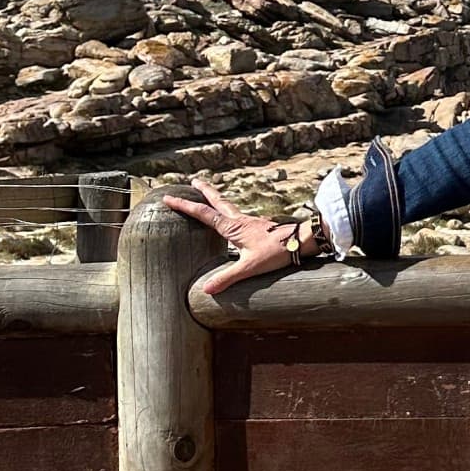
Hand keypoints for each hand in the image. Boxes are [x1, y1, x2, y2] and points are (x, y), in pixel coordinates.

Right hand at [165, 175, 296, 295]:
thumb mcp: (249, 267)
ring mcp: (250, 221)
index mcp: (232, 227)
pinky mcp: (259, 226)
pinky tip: (234, 219)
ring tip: (210, 196)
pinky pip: (239, 215)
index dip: (184, 206)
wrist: (301, 241)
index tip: (168, 198)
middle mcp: (239, 220)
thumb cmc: (276, 252)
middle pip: (217, 201)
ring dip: (217, 199)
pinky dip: (230, 211)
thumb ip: (227, 277)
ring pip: (229, 206)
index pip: (203, 214)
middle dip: (204, 191)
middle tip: (193, 180)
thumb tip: (206, 290)